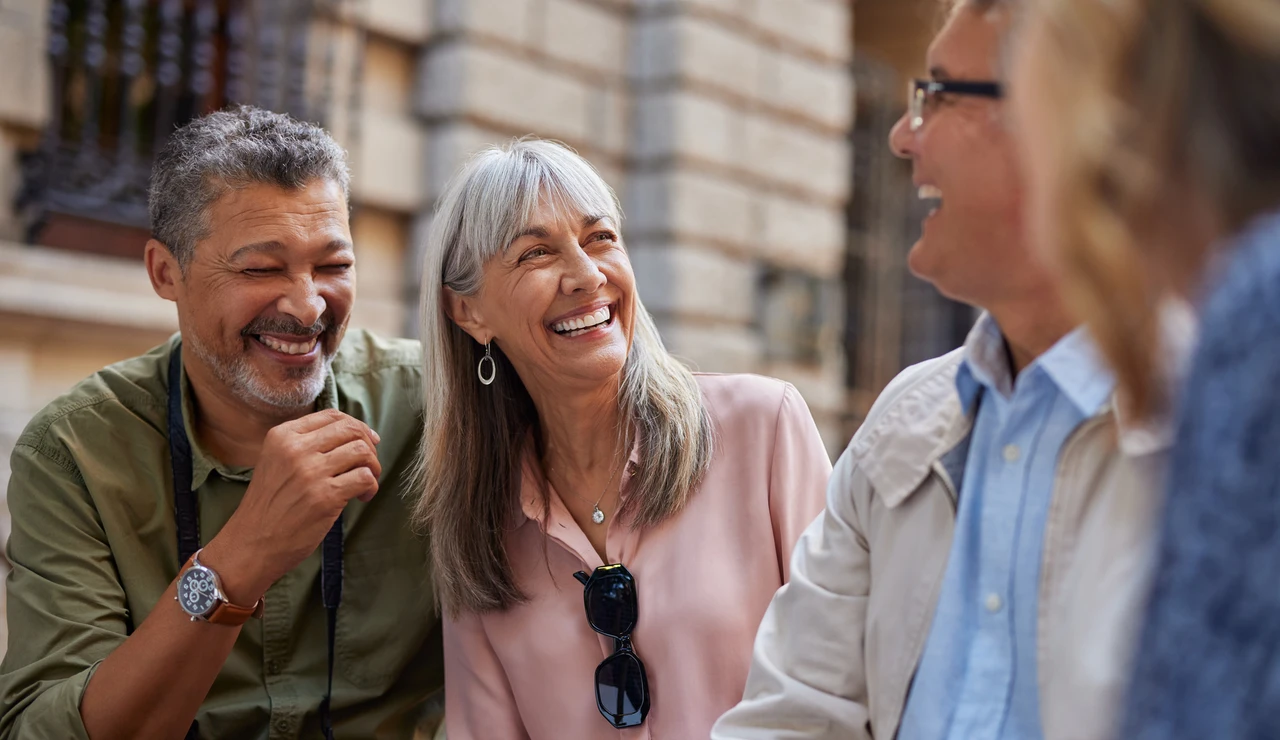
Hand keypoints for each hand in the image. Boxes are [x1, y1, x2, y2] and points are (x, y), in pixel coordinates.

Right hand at [199, 409, 381, 603]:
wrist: (251, 544)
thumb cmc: (269, 506)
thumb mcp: (276, 462)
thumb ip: (306, 445)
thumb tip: (354, 435)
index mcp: (283, 436)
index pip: (332, 416)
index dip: (357, 427)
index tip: (367, 441)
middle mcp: (296, 448)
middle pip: (351, 430)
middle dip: (369, 445)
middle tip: (369, 465)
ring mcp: (310, 472)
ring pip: (362, 451)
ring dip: (373, 467)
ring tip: (366, 483)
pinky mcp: (325, 496)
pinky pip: (365, 478)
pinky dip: (371, 487)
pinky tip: (362, 497)